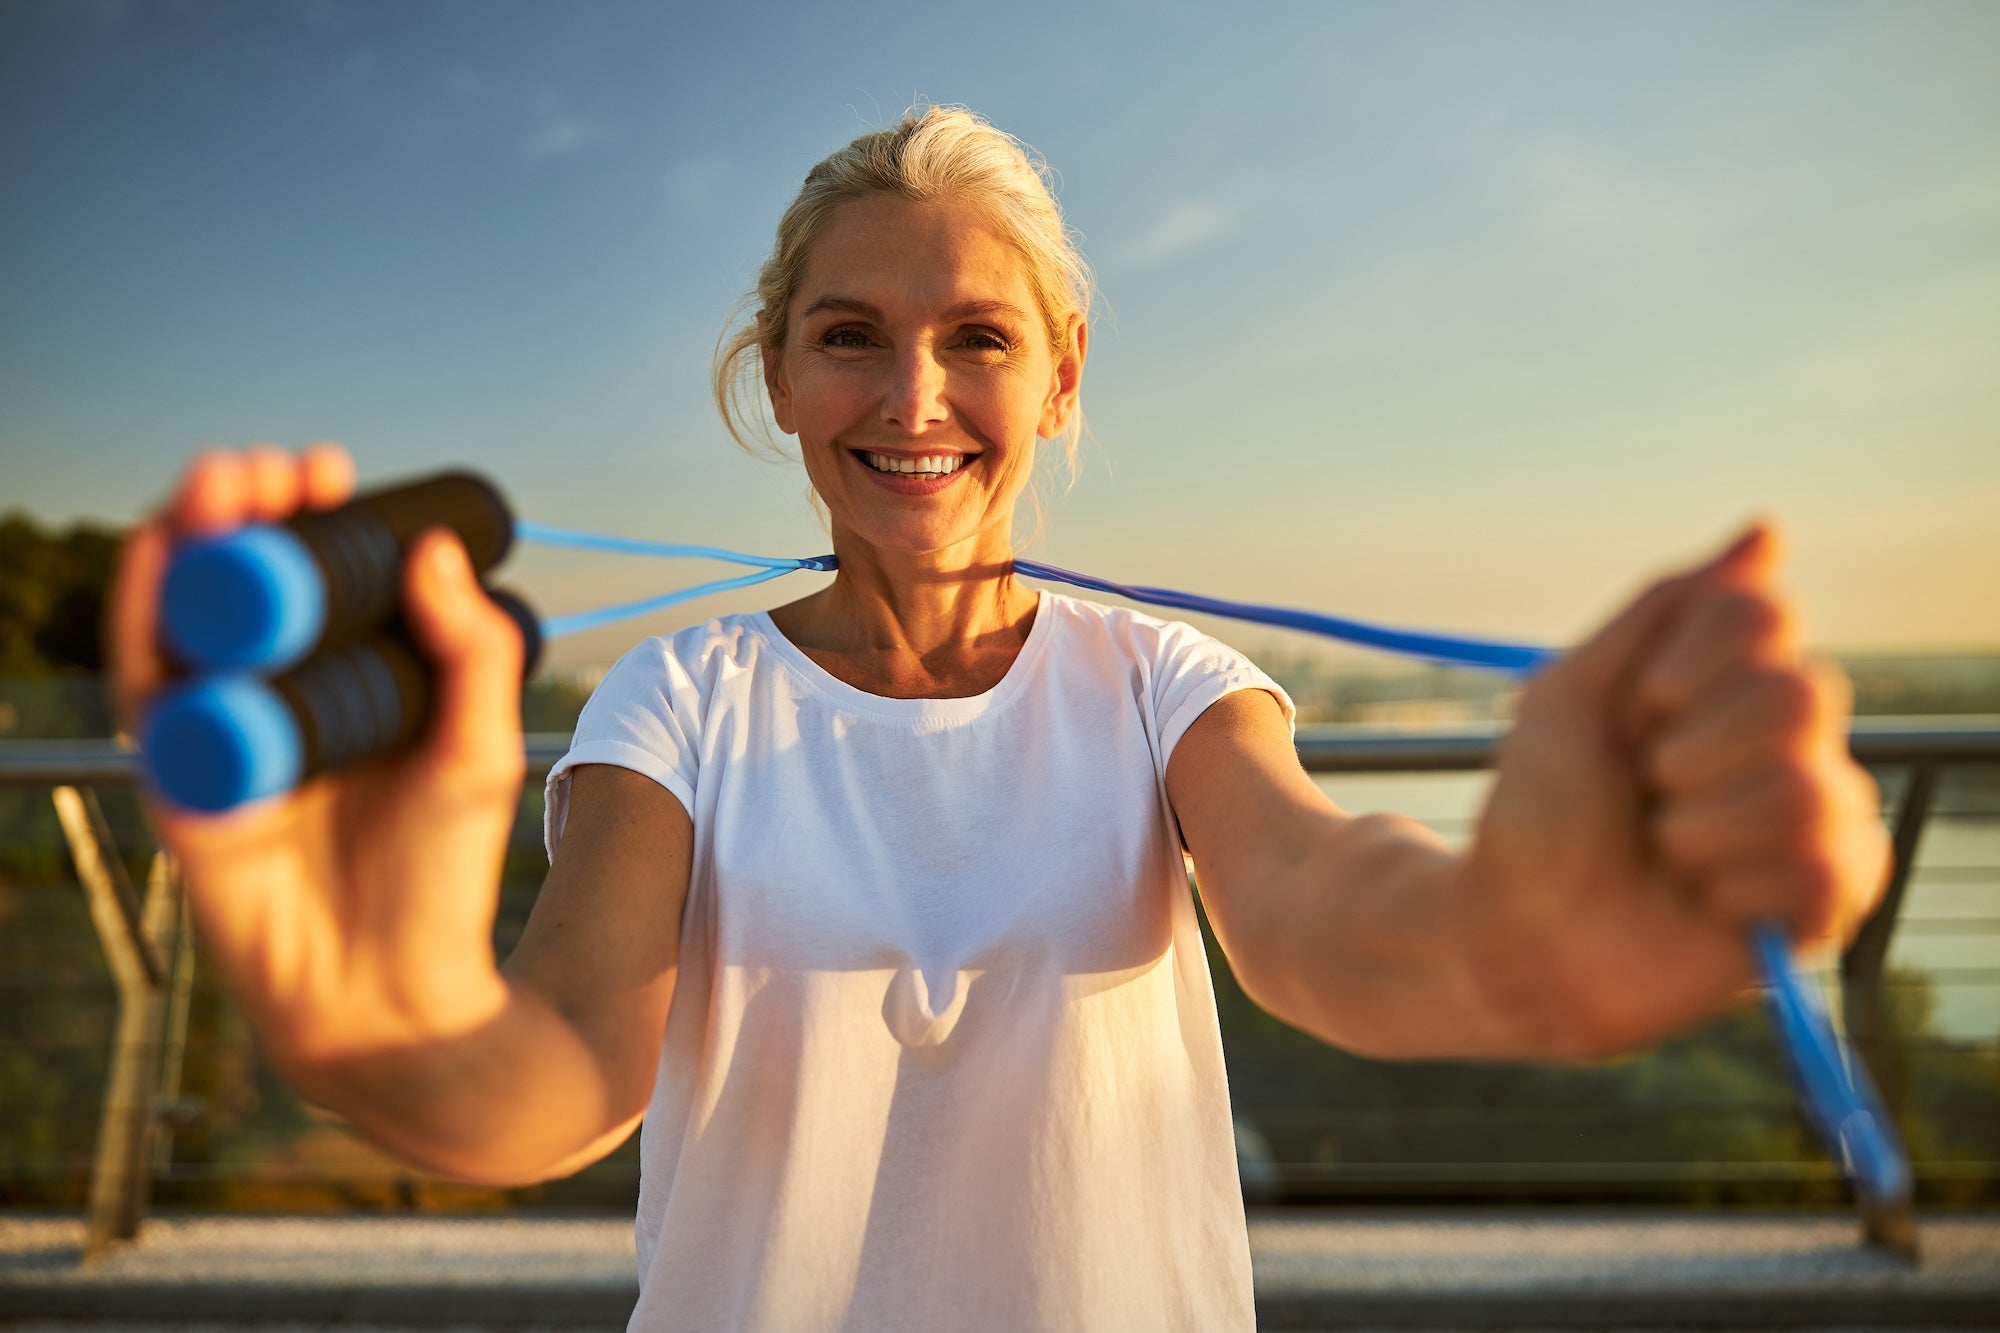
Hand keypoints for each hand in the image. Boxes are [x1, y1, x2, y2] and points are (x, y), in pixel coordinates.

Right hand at [111, 445, 526, 1069]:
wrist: (395, 994)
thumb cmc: (440, 879)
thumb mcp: (476, 753)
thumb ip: (471, 657)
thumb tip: (437, 550)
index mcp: (343, 694)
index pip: (309, 586)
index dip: (308, 521)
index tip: (328, 470)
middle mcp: (276, 708)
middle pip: (238, 590)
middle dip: (242, 514)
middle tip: (270, 467)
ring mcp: (223, 745)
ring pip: (185, 627)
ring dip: (188, 546)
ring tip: (219, 483)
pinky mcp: (182, 789)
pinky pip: (150, 697)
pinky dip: (144, 623)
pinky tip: (159, 561)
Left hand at [1459, 523, 1891, 1057]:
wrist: (1519, 929)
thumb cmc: (1539, 811)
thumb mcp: (1574, 691)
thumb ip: (1667, 608)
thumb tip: (1768, 528)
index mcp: (1728, 680)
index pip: (1766, 615)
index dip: (1683, 667)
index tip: (1629, 714)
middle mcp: (1785, 739)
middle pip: (1800, 695)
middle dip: (1688, 749)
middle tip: (1644, 788)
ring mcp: (1812, 817)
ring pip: (1808, 789)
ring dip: (1702, 827)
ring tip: (1665, 851)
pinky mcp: (1825, 901)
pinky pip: (1827, 869)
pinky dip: (1735, 885)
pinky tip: (1701, 900)